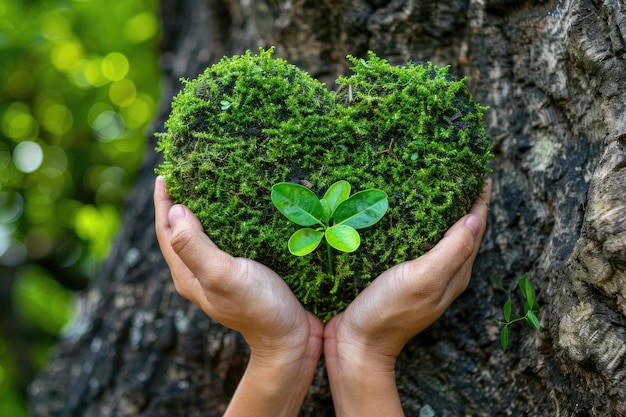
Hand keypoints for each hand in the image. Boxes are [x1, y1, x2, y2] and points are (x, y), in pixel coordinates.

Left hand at [154, 176, 322, 416]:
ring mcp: (223, 275)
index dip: (163, 203)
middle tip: (188, 173)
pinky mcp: (245, 273)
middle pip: (182, 232)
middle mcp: (201, 274)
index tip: (165, 174)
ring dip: (205, 210)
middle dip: (181, 203)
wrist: (293, 339)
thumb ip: (194, 246)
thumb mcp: (222, 275)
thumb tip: (175, 211)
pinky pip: (229, 241)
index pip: (166, 232)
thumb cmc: (258, 307)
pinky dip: (228, 222)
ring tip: (212, 185)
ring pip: (206, 236)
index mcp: (188, 274)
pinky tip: (241, 210)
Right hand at [323, 179, 491, 416]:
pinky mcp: (396, 274)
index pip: (476, 228)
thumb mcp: (424, 278)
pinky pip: (413, 243)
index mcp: (455, 272)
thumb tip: (477, 217)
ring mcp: (419, 274)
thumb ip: (452, 250)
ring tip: (433, 184)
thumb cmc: (389, 312)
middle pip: (461, 230)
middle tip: (458, 170)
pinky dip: (415, 224)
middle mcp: (441, 272)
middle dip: (463, 201)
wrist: (355, 344)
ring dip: (440, 211)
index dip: (480, 200)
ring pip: (437, 235)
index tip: (480, 171)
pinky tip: (402, 212)